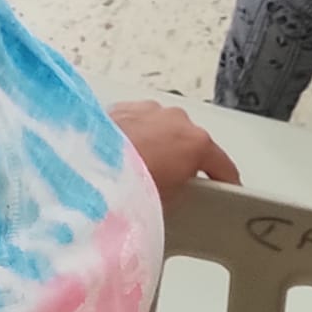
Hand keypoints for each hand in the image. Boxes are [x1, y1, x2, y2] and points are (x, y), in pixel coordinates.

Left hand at [111, 100, 239, 207]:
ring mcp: (150, 110)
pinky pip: (139, 124)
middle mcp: (176, 119)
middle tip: (170, 189)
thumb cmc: (125, 186)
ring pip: (164, 131)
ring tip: (140, 174)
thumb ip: (183, 194)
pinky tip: (122, 159)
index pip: (223, 165)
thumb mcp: (167, 204)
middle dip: (184, 164)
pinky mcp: (124, 107)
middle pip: (191, 145)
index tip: (226, 192)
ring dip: (158, 147)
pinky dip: (136, 137)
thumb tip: (177, 197)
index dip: (225, 183)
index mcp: (196, 142)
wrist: (85, 168)